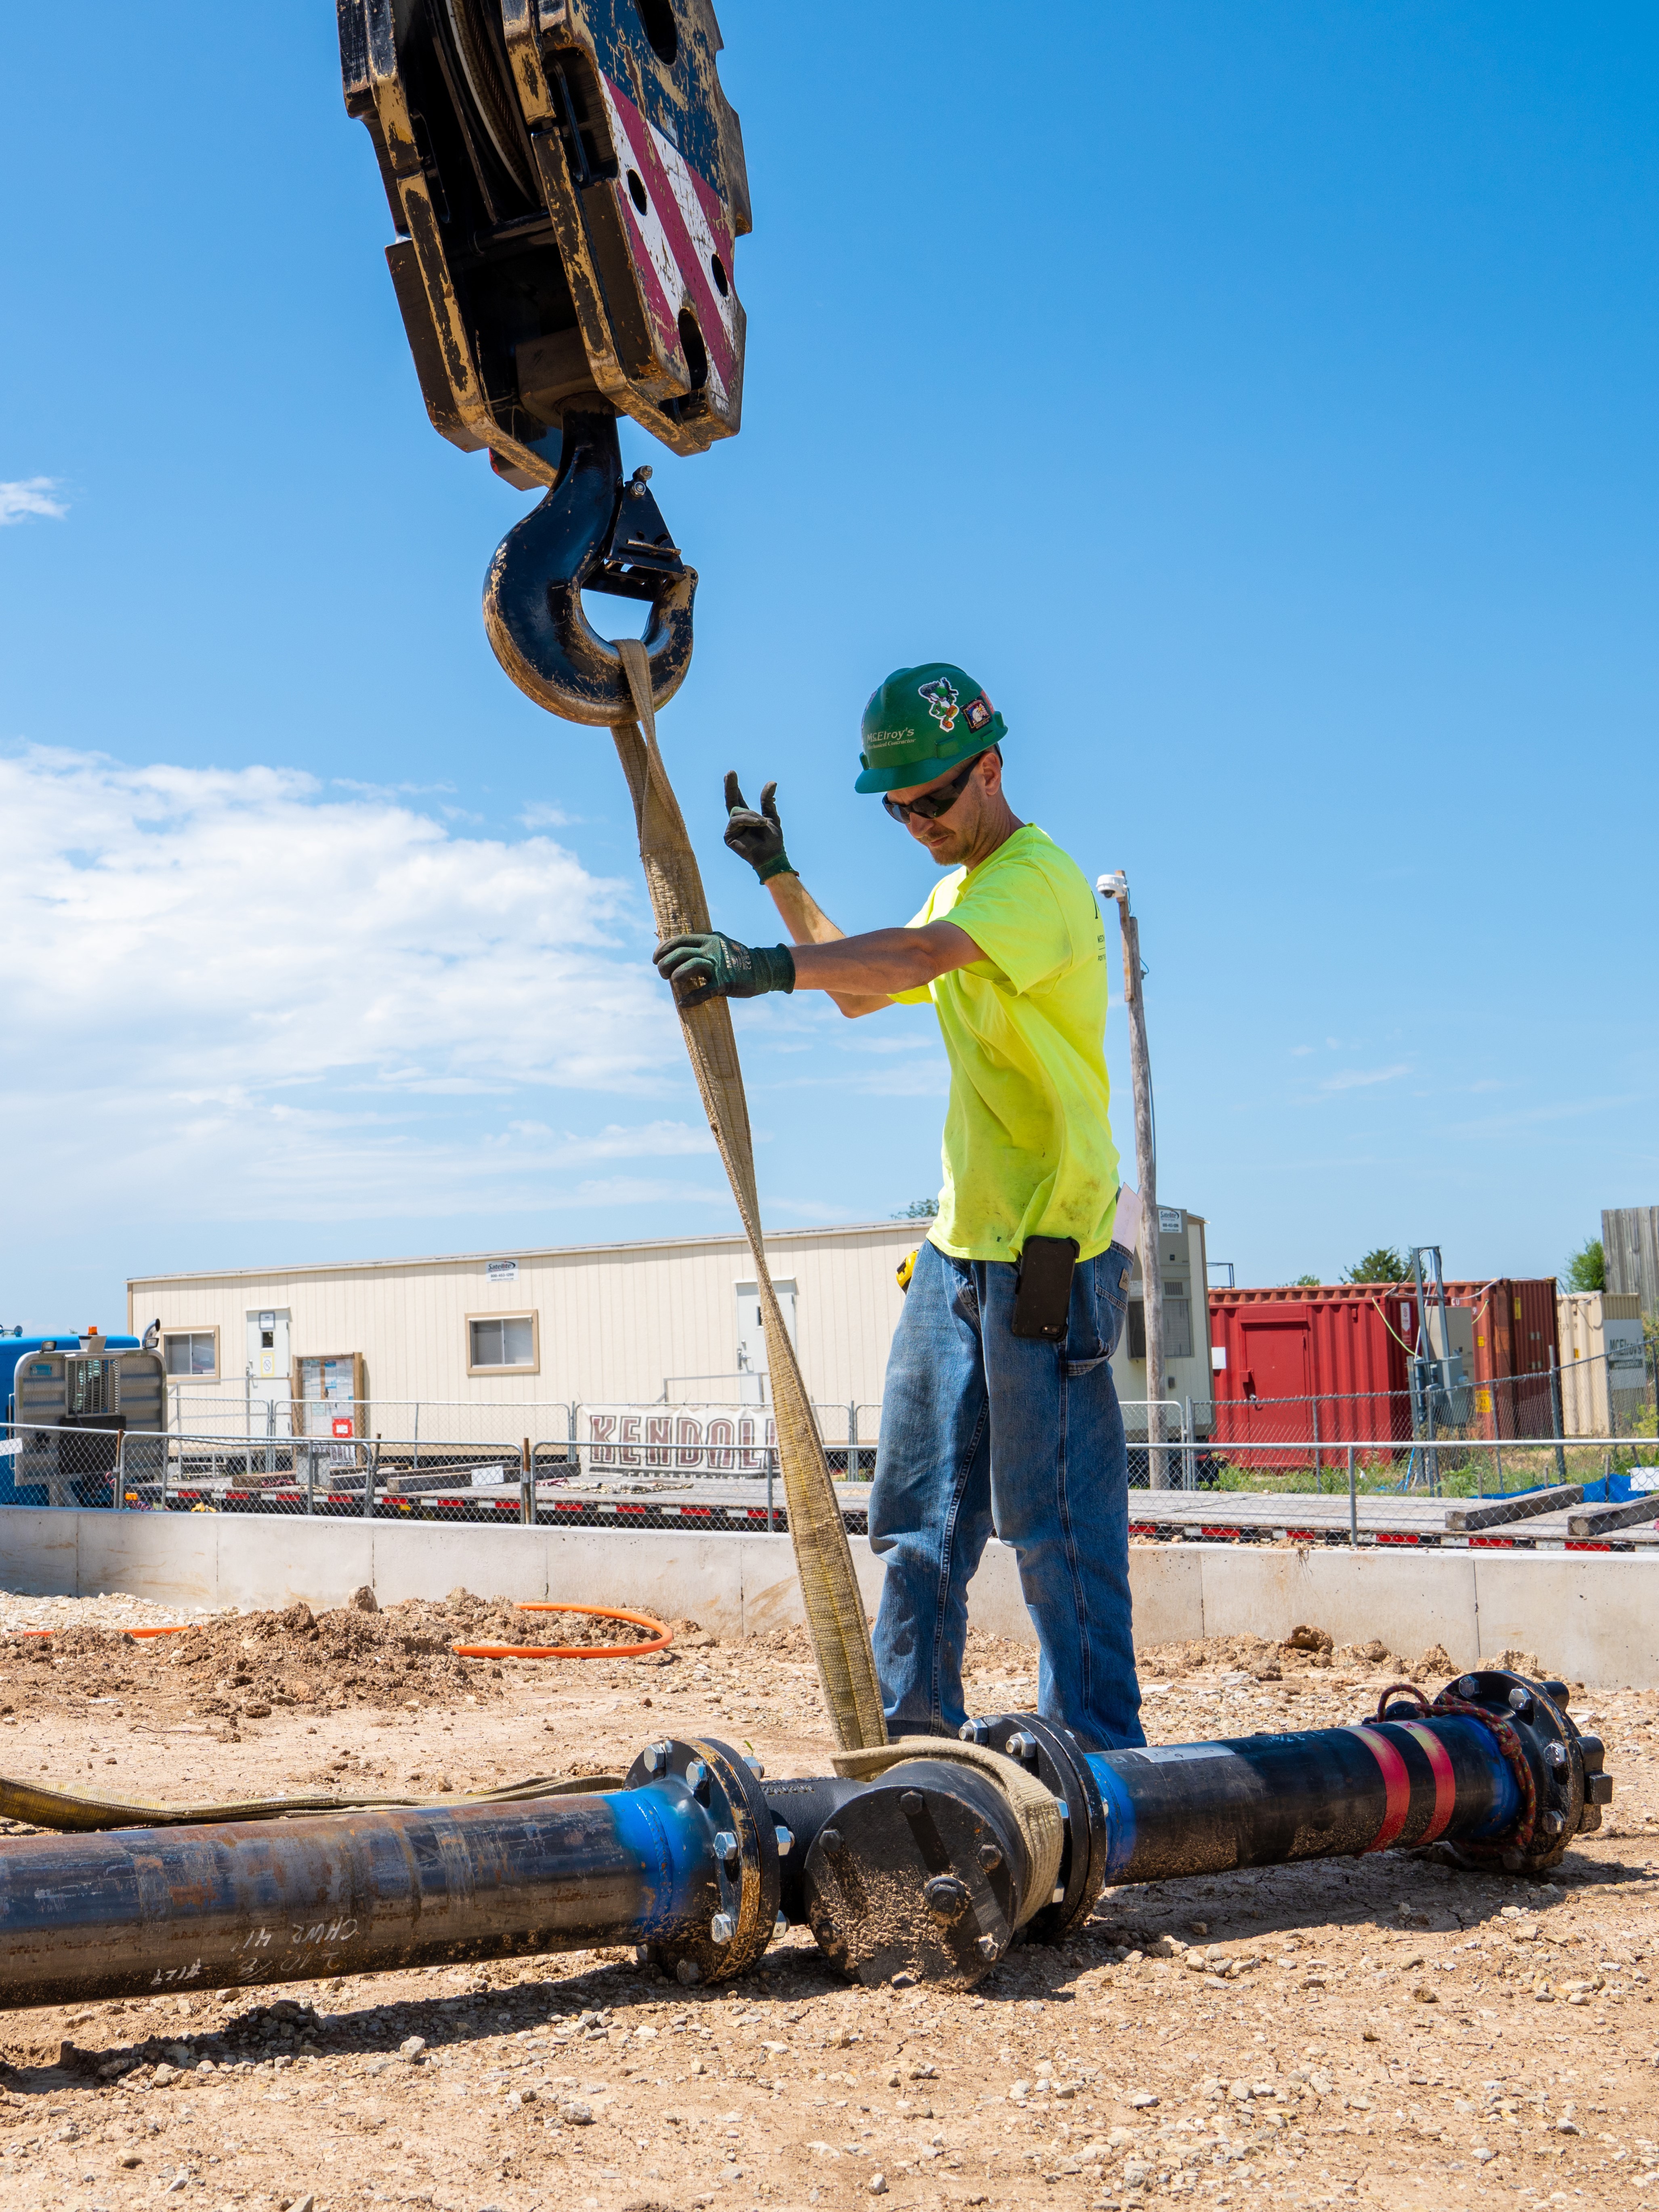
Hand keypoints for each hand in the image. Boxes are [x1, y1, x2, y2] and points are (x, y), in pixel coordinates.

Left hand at [654, 931, 795, 1008]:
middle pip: (679, 954)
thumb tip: (678, 953)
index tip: (655, 959)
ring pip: (688, 968)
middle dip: (665, 965)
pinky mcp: (725, 982)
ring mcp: (718, 965)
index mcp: (708, 939)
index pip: (679, 940)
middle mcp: (711, 949)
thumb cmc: (737, 960)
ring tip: (672, 983)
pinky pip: (704, 991)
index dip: (663, 949)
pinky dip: (691, 998)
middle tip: (663, 973)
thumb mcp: (719, 945)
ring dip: (675, 977)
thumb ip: (702, 947)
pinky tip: (683, 1003)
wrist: (763, 969)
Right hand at [723, 772, 793, 882]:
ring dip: (752, 816)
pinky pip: (735, 821)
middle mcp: (737, 821)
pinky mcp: (728, 837)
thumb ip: (768, 801)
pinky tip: (757, 824)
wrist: (772, 856)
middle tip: (730, 772)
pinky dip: (748, 821)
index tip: (730, 773)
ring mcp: (732, 829)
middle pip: (730, 800)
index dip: (734, 787)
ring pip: (737, 812)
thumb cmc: (773, 840)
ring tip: (762, 823)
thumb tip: (772, 782)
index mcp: (747, 817)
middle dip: (730, 787)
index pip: (738, 799)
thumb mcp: (772, 817)